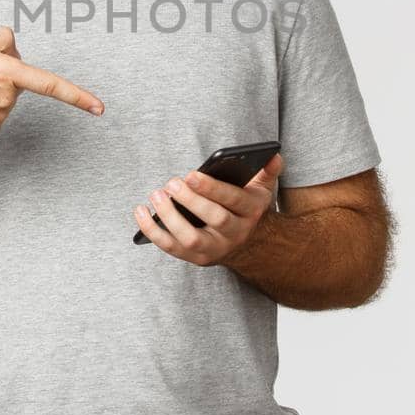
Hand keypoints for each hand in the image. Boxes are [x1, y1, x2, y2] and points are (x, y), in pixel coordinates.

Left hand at [134, 153, 282, 265]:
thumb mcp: (261, 190)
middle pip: (214, 219)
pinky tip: (140, 212)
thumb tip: (274, 155)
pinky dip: (153, 231)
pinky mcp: (196, 258)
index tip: (190, 174)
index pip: (232, 200)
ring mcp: (215, 249)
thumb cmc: (246, 208)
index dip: (211, 188)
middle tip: (171, 183)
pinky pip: (171, 248)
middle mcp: (234, 233)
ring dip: (170, 218)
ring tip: (156, 195)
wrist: (248, 245)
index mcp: (250, 212)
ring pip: (191, 238)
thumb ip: (268, 171)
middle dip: (191, 201)